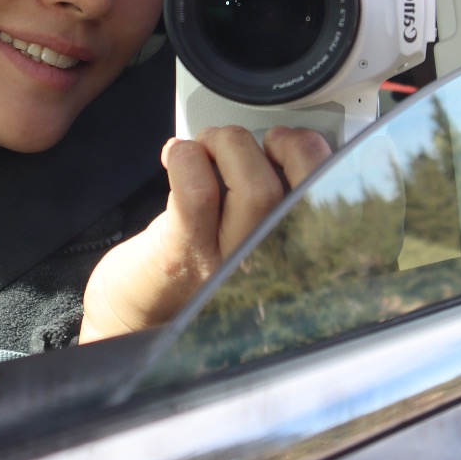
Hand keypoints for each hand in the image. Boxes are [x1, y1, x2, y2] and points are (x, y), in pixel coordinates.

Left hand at [79, 124, 330, 342]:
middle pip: (301, 191)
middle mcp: (265, 266)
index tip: (291, 141)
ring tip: (206, 145)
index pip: (329, 203)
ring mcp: (226, 265)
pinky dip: (187, 158)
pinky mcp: (182, 255)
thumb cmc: (187, 271)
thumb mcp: (241, 239)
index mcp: (285, 255)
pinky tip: (176, 156)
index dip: (318, 158)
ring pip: (256, 190)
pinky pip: (197, 193)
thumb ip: (265, 198)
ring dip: (229, 145)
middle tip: (245, 141)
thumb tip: (275, 139)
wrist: (132, 320)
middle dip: (280, 144)